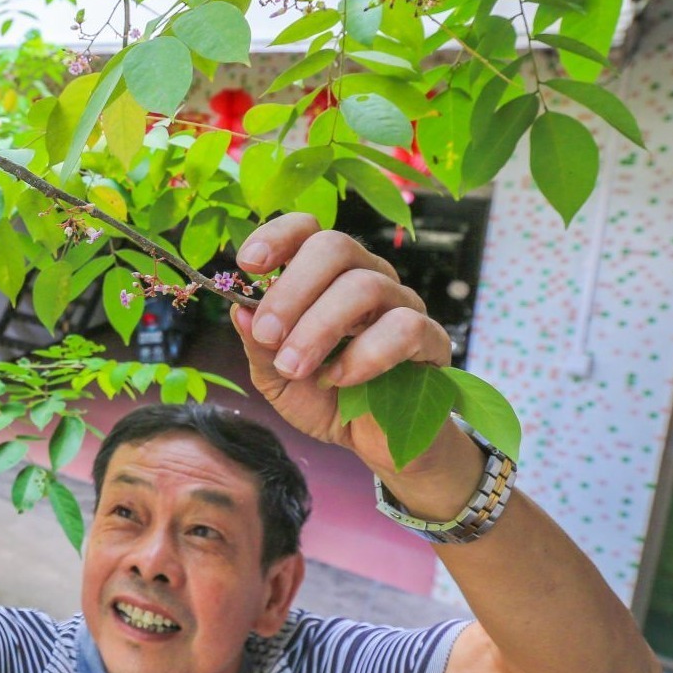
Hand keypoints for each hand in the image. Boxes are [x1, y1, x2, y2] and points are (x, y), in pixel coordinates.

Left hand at [230, 213, 458, 478]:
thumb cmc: (324, 399)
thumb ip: (259, 346)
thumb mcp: (277, 378)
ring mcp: (402, 305)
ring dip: (319, 327)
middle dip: (292, 289)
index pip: (308, 230)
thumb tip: (240, 310)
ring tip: (294, 367)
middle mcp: (366, 278)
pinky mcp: (432, 340)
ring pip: (365, 286)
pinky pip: (404, 327)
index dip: (277, 236)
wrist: (373, 443)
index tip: (248, 265)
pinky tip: (340, 379)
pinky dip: (365, 354)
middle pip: (334, 246)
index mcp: (326, 277)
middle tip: (268, 333)